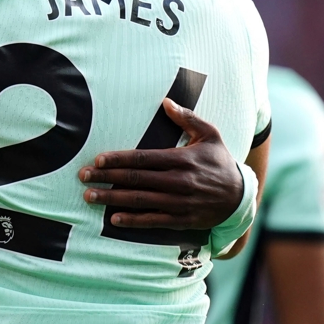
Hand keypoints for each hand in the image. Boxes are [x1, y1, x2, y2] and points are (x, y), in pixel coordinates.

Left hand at [79, 99, 241, 228]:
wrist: (241, 198)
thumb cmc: (221, 162)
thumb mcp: (211, 135)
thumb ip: (188, 118)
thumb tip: (166, 102)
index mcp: (182, 159)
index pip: (143, 158)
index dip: (118, 159)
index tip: (97, 160)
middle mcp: (178, 181)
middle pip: (136, 179)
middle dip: (106, 178)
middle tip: (83, 177)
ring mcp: (179, 203)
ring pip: (140, 200)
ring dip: (112, 199)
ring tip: (90, 196)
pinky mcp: (181, 220)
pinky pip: (153, 221)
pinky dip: (133, 221)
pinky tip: (114, 219)